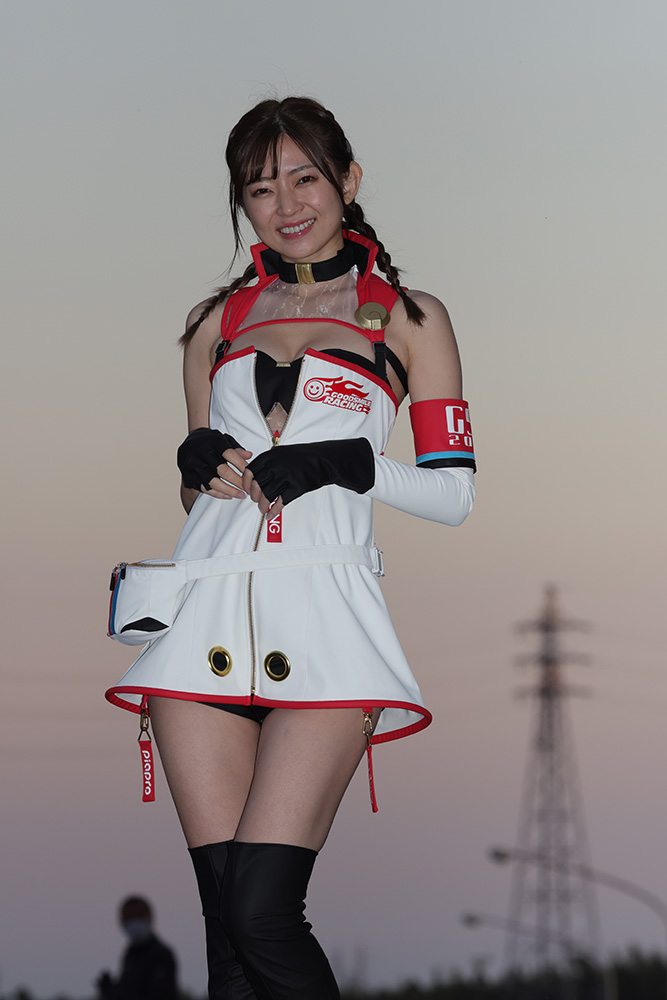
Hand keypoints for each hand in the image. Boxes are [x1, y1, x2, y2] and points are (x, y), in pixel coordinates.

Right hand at [177, 428, 251, 497]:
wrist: (188, 443)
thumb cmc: (210, 442)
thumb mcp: (223, 439)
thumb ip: (236, 448)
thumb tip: (249, 456)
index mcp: (213, 442)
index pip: (230, 454)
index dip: (242, 465)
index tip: (251, 474)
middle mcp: (202, 453)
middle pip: (223, 470)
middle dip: (238, 481)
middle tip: (248, 488)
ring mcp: (194, 465)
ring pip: (214, 482)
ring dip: (229, 490)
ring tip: (241, 494)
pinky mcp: (189, 476)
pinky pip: (205, 488)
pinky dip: (218, 494)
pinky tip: (228, 495)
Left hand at [245, 438, 374, 506]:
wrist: (325, 460)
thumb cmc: (305, 457)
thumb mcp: (282, 453)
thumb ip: (268, 462)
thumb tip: (255, 474)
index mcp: (270, 456)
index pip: (250, 471)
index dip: (246, 483)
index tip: (247, 489)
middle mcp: (276, 466)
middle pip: (256, 485)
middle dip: (254, 496)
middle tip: (255, 500)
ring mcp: (286, 477)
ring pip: (266, 495)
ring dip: (262, 505)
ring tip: (262, 509)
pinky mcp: (296, 488)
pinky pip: (280, 503)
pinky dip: (273, 511)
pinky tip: (270, 514)